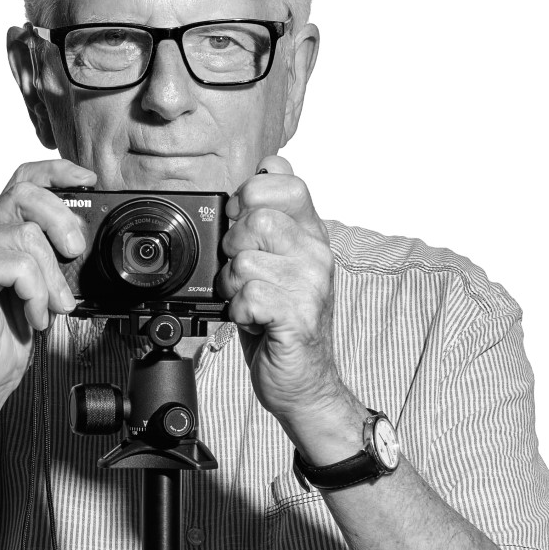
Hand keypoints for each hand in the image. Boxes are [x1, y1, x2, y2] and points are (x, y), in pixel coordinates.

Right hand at [0, 159, 96, 406]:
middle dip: (63, 221)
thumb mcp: (41, 283)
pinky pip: (19, 266)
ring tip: (52, 306)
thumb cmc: (8, 331)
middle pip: (26, 194)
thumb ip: (52, 253)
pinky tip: (33, 315)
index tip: (88, 181)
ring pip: (28, 235)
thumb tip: (83, 234)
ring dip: (52, 277)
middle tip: (76, 254)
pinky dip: (36, 294)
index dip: (57, 172)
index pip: (23, 178)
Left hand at [219, 156, 359, 444]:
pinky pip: (249, 296)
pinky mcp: (298, 317)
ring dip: (233, 286)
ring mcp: (311, 285)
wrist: (304, 380)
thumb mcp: (279, 260)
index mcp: (311, 233)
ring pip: (244, 261)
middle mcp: (316, 254)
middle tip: (241, 273)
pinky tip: (252, 321)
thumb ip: (271, 218)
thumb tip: (262, 168)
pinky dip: (238, 313)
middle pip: (256, 218)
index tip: (242, 220)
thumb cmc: (283, 320)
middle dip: (232, 247)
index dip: (251, 194)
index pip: (285, 180)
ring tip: (248, 301)